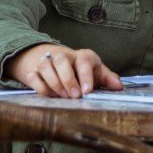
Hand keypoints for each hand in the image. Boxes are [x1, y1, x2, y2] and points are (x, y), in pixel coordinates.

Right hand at [7, 43, 123, 98]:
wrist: (60, 61)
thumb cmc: (84, 70)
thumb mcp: (98, 72)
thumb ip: (108, 79)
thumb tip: (119, 86)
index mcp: (83, 56)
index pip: (84, 62)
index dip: (86, 77)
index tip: (86, 92)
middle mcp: (65, 56)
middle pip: (61, 61)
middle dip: (67, 80)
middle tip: (74, 96)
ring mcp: (48, 61)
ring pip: (45, 66)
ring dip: (53, 83)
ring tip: (62, 97)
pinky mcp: (35, 70)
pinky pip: (33, 76)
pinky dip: (39, 86)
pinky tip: (48, 95)